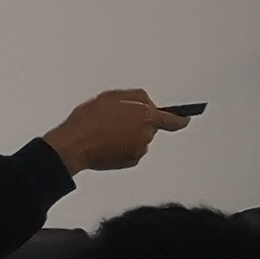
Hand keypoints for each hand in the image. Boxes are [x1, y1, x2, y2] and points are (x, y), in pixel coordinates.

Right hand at [46, 90, 189, 172]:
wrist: (72, 146)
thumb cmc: (89, 119)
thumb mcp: (113, 96)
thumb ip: (137, 97)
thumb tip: (148, 103)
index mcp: (146, 117)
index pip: (173, 120)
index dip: (181, 119)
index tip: (186, 118)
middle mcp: (147, 135)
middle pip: (150, 127)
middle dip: (139, 122)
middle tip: (117, 119)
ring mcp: (139, 151)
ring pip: (140, 138)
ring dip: (129, 134)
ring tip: (106, 130)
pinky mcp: (130, 162)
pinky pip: (132, 150)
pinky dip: (123, 146)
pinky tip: (106, 142)